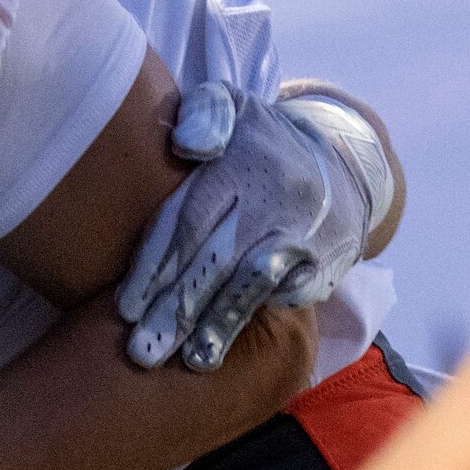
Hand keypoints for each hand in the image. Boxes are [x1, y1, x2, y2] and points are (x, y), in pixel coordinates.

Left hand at [117, 81, 402, 371]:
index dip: (156, 264)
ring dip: (219, 325)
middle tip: (142, 352)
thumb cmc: (260, 142)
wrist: (343, 162)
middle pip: (216, 258)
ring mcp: (304, 233)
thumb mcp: (233, 107)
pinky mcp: (327, 262)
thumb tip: (189, 146)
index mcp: (240, 163)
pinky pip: (290, 295)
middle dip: (177, 308)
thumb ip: (203, 115)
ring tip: (189, 362)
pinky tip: (226, 347)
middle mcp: (275, 199)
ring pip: (253, 282)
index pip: (190, 217)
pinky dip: (257, 318)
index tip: (126, 307)